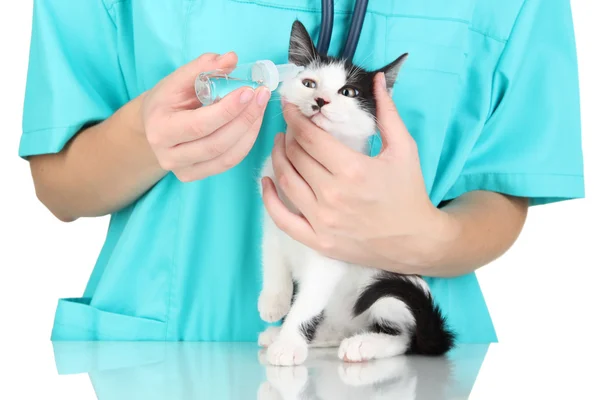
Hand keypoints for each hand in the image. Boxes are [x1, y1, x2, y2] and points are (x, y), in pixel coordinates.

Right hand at [142, 52, 270, 181]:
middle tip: (261, 97)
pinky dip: (245, 143)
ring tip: (260, 108)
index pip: (200, 124)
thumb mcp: (177, 80)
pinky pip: (228, 163)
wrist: (152, 126)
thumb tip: (231, 58)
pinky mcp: (195, 176)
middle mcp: (168, 156)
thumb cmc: (166, 100)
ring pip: (226, 157)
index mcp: (161, 129)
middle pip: (216, 144)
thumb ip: (203, 67)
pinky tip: (253, 124)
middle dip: (245, 119)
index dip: (228, 110)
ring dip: (249, 131)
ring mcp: (182, 170)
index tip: (249, 91)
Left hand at [262, 73, 455, 272]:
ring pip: (286, 181)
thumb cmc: (409, 192)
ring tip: (280, 145)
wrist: (415, 241)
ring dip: (277, 159)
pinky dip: (269, 199)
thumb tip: (376, 79)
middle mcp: (332, 195)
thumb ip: (387, 112)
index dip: (294, 118)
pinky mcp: (318, 241)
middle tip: (291, 126)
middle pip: (295, 156)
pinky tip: (266, 182)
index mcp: (352, 169)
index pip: (309, 137)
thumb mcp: (404, 148)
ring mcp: (322, 221)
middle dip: (289, 135)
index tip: (289, 107)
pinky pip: (282, 219)